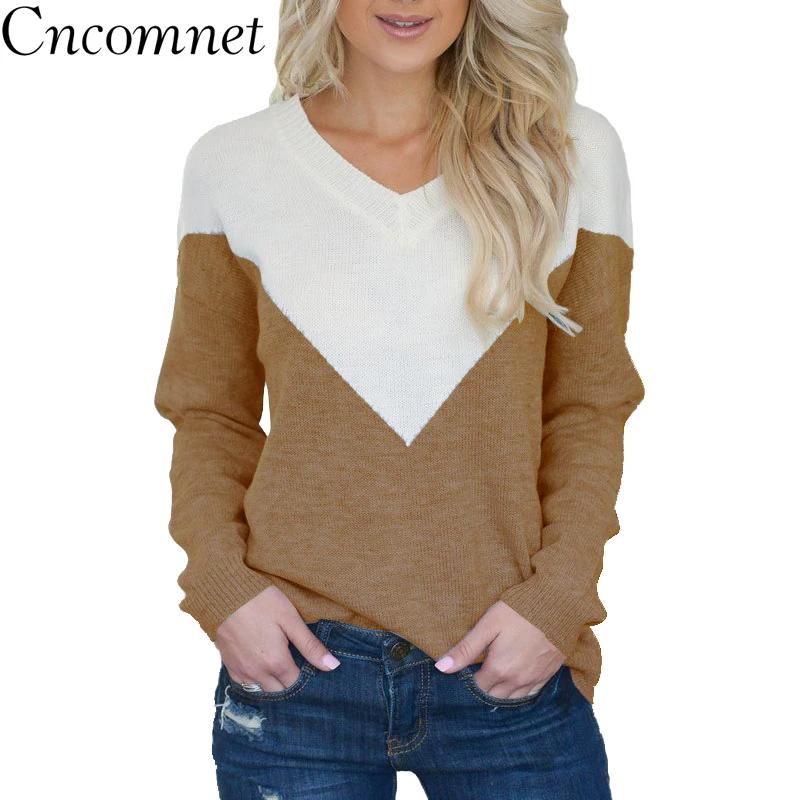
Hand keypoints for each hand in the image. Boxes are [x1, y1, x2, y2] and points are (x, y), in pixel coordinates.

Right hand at [214, 585, 340, 690]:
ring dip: (274, 686)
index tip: (313, 670)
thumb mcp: (290, 619)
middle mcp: (258, 673)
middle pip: (280, 692)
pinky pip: (245, 685)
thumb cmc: (260, 602)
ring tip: (283, 670)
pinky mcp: (229, 666)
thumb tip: (333, 667)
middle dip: (291, 686)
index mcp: (277, 663)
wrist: (224, 593)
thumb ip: (310, 646)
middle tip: (299, 669)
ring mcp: (242, 672)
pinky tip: (263, 669)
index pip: (297, 685)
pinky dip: (257, 682)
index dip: (307, 680)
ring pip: (262, 691)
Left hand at [434, 601, 564, 698]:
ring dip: (500, 694)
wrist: (558, 605)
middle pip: (493, 697)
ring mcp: (533, 680)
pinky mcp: (547, 675)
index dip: (467, 681)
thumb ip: (465, 649)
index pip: (476, 688)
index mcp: (498, 669)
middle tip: (476, 676)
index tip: (464, 672)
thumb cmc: (519, 610)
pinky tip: (513, 683)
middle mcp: (516, 681)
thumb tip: (441, 668)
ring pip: (511, 699)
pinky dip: (519, 693)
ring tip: (492, 681)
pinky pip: (529, 695)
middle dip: (483, 690)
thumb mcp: (488, 625)